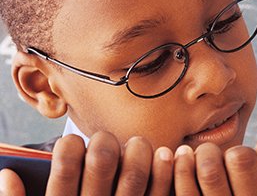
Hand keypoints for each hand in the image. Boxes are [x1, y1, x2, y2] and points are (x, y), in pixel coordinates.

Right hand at [0, 132, 173, 195]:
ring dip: (138, 151)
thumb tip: (5, 175)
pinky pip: (157, 194)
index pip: (63, 168)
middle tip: (106, 141)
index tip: (72, 143)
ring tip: (138, 143)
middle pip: (102, 162)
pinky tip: (166, 153)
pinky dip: (164, 170)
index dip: (69, 147)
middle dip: (105, 142)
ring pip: (133, 176)